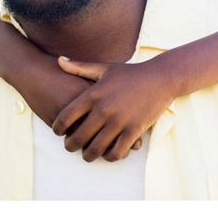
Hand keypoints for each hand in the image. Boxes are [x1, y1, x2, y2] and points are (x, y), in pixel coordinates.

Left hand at [52, 56, 175, 161]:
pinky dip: (110, 157)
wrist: (160, 78)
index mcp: (93, 94)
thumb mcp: (104, 68)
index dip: (57, 127)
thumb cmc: (130, 73)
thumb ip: (79, 67)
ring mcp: (119, 122)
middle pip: (78, 136)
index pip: (66, 116)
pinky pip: (117, 152)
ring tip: (86, 154)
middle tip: (69, 146)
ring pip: (96, 148)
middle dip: (70, 145)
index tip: (57, 131)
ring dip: (88, 155)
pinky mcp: (134, 131)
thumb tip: (58, 60)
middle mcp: (104, 109)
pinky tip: (107, 153)